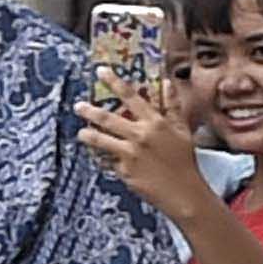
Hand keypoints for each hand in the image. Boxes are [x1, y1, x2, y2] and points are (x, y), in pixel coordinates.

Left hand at [79, 78, 208, 218]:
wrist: (183, 193)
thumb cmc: (184, 160)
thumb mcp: (182, 130)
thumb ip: (172, 105)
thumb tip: (167, 83)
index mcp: (155, 122)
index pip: (131, 96)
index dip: (114, 81)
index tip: (100, 70)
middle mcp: (140, 136)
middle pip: (108, 118)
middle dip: (90, 111)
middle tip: (78, 106)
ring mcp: (130, 154)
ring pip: (101, 140)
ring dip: (88, 135)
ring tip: (81, 133)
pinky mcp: (124, 171)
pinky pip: (108, 160)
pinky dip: (102, 156)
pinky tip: (98, 155)